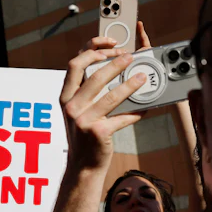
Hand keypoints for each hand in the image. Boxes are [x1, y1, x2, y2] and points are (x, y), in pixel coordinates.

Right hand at [61, 21, 151, 172]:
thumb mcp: (77, 111)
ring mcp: (83, 120)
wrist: (82, 166)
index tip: (110, 44)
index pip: (75, 64)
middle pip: (95, 76)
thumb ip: (87, 92)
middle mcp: (71, 106)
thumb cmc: (84, 136)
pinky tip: (146, 107)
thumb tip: (112, 68)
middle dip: (115, 62)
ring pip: (111, 96)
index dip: (92, 49)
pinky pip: (122, 117)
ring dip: (130, 84)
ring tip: (143, 77)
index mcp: (65, 96)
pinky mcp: (98, 133)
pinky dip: (136, 111)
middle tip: (130, 57)